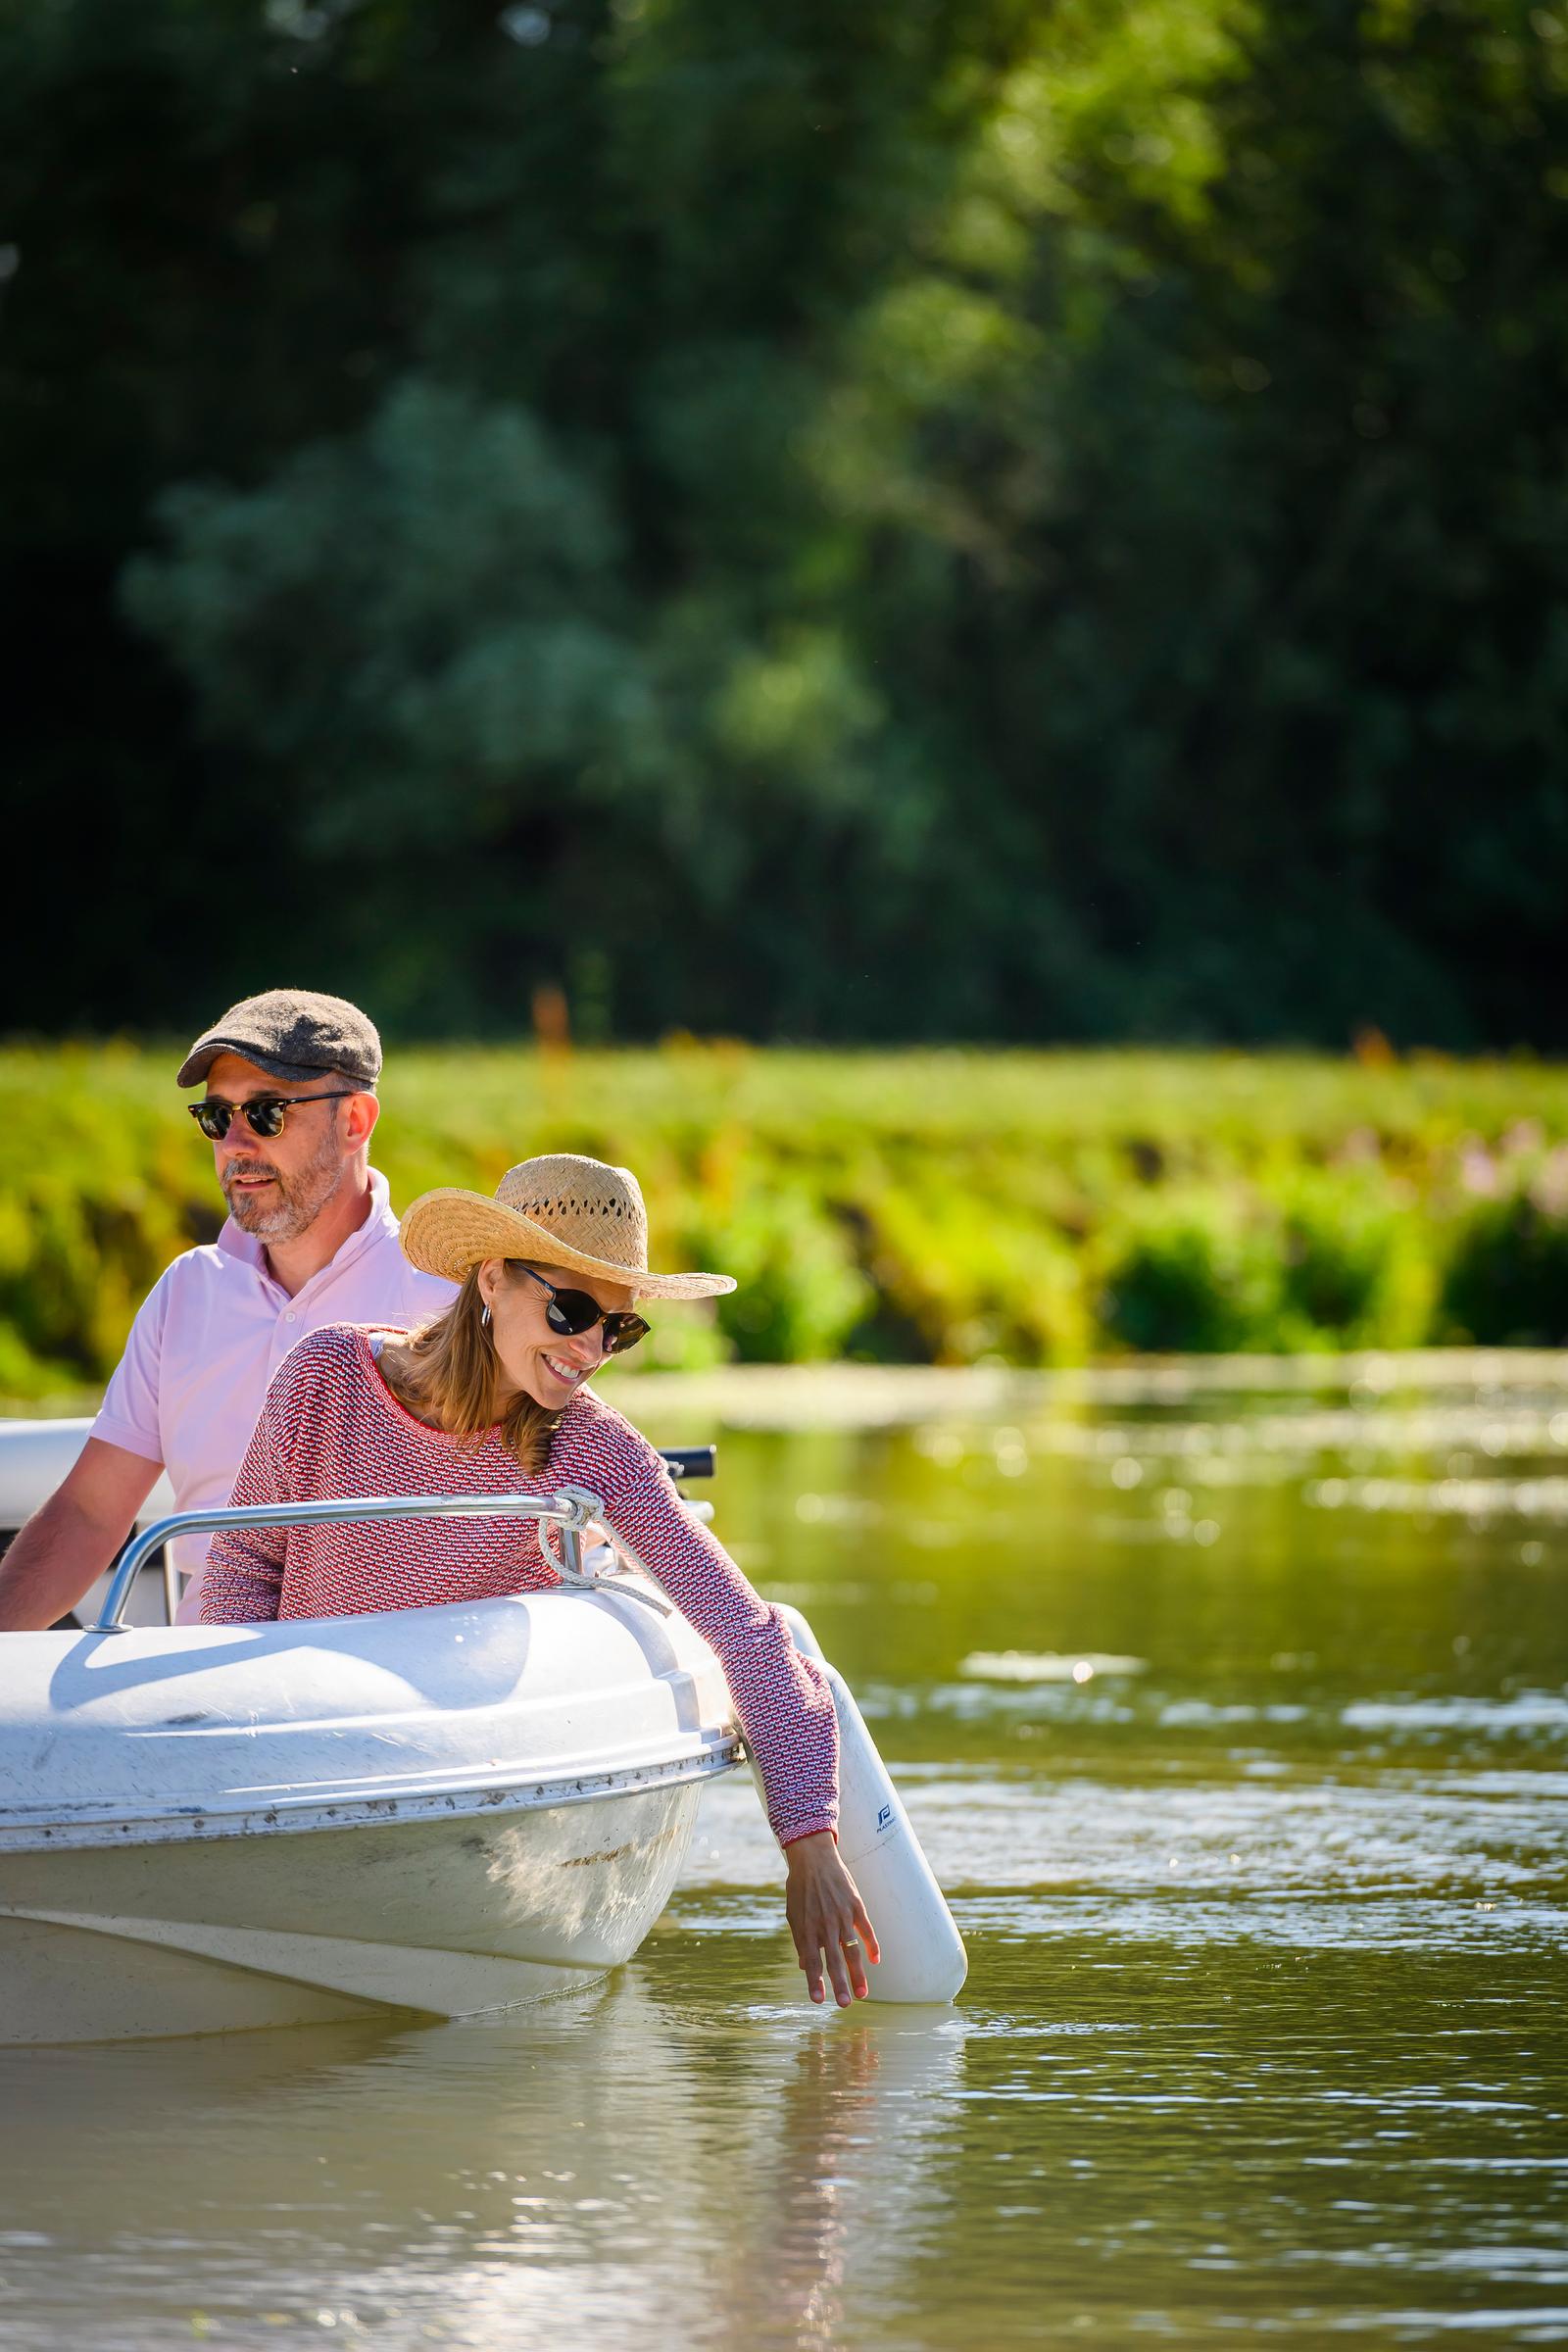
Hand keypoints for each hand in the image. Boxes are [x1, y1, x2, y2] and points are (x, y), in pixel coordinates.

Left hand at [784, 1831, 879, 2006]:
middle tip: (844, 2005)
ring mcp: (842, 1915)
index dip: (815, 1982)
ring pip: (852, 1950)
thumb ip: (800, 1941)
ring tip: (862, 1994)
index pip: (812, 1961)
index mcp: (807, 1928)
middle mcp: (825, 1924)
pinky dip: (872, 1945)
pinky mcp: (856, 1905)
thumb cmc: (800, 1888)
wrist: (814, 1858)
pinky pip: (867, 1929)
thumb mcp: (794, 1915)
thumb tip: (805, 1967)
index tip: (818, 2000)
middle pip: (834, 1960)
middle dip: (839, 1984)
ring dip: (857, 1973)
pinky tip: (876, 1960)